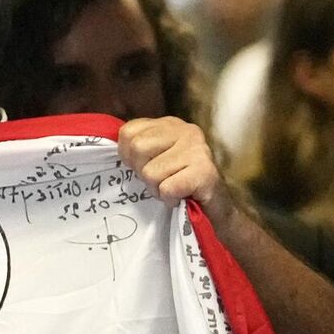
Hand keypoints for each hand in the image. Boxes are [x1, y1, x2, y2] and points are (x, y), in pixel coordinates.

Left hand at [116, 117, 232, 220]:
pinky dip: (170, 199)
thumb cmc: (180, 185)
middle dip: (143, 173)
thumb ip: (138, 148)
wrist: (217, 209)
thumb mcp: (156, 159)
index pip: (128, 132)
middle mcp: (186, 130)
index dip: (128, 156)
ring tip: (174, 189)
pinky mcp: (204, 171)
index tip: (145, 167)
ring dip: (158, 190)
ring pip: (150, 173)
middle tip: (161, 181)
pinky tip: (182, 197)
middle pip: (137, 148)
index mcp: (170, 124)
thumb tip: (116, 148)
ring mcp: (197, 149)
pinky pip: (167, 188)